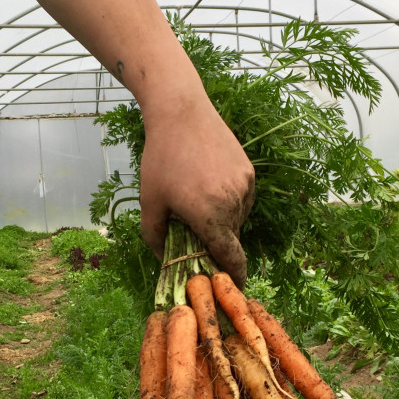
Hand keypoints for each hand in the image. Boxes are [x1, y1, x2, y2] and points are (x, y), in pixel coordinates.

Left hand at [139, 97, 254, 287]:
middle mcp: (234, 203)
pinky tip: (208, 187)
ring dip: (222, 222)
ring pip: (237, 219)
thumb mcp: (150, 202)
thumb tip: (165, 262)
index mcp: (211, 216)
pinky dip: (228, 203)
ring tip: (197, 201)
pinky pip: (242, 199)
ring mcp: (245, 186)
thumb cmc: (160, 158)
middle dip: (216, 244)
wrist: (181, 111)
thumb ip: (155, 238)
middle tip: (193, 233)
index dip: (234, 277)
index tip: (231, 287)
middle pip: (231, 239)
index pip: (232, 259)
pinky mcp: (249, 172)